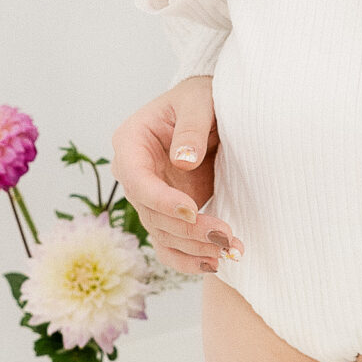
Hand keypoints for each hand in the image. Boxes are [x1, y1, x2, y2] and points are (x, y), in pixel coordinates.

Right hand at [110, 76, 241, 274]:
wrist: (211, 110)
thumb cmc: (200, 98)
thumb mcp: (199, 101)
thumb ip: (191, 127)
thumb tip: (182, 161)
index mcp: (130, 142)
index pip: (137, 180)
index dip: (161, 200)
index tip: (192, 210)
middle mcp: (134, 174)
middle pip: (151, 213)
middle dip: (188, 230)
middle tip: (225, 236)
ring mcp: (151, 197)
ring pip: (163, 234)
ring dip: (195, 248)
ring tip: (230, 251)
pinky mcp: (168, 213)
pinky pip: (170, 244)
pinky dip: (189, 258)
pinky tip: (214, 264)